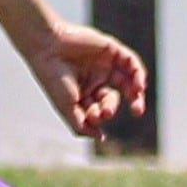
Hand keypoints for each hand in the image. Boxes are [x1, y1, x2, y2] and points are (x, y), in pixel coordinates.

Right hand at [21, 21, 148, 138]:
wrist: (47, 48)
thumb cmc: (53, 78)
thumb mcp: (66, 108)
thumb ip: (82, 126)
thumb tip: (101, 138)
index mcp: (82, 93)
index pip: (98, 109)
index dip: (98, 116)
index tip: (93, 117)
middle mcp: (94, 79)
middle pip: (112, 98)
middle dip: (110, 108)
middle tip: (106, 112)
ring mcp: (103, 64)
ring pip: (127, 81)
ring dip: (135, 96)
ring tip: (137, 108)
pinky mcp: (111, 50)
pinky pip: (131, 63)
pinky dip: (138, 75)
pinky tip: (139, 87)